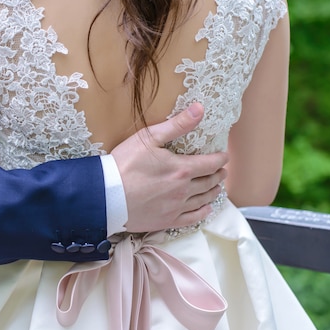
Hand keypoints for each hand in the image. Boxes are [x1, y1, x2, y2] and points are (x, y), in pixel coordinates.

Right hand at [110, 102, 227, 232]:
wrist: (105, 196)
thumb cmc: (123, 164)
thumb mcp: (148, 138)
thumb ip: (177, 125)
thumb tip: (199, 109)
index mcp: (182, 169)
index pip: (211, 163)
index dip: (220, 159)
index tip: (223, 157)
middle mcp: (184, 190)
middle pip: (209, 182)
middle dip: (218, 175)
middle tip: (221, 171)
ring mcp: (176, 207)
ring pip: (204, 200)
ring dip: (213, 192)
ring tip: (216, 187)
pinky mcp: (166, 221)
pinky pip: (192, 218)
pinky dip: (203, 212)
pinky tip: (206, 208)